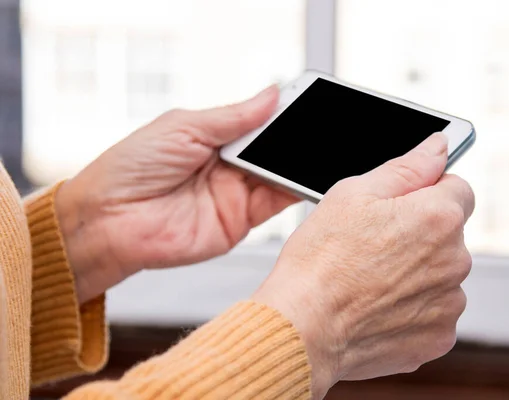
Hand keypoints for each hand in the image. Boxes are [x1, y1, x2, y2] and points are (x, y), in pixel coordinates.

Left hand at [55, 85, 297, 302]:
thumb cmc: (130, 169)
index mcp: (214, 138)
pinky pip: (275, 204)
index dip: (282, 114)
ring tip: (317, 147)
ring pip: (280, 175)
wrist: (109, 221)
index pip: (259, 123)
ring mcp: (235, 194)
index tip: (307, 103)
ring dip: (298, 163)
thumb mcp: (183, 127)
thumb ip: (232, 117)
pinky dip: (295, 190)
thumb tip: (272, 94)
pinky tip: (307, 176)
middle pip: (274, 149)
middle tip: (318, 126)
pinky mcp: (240, 221)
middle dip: (295, 139)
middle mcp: (229, 166)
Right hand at [252, 133, 474, 398]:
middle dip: (419, 234)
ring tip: (370, 280)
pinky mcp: (439, 337)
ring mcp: (449, 303)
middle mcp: (455, 260)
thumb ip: (407, 167)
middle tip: (373, 245)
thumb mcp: (354, 194)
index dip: (428, 192)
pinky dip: (412, 309)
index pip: (458, 189)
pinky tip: (377, 306)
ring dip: (416, 273)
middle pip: (447, 235)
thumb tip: (438, 147)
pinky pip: (433, 312)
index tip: (403, 206)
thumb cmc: (319, 262)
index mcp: (438, 216)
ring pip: (440, 274)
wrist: (302, 328)